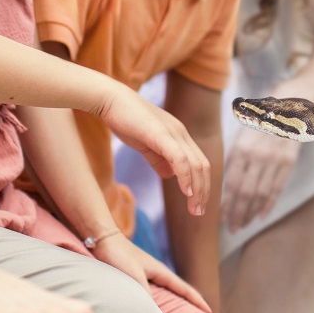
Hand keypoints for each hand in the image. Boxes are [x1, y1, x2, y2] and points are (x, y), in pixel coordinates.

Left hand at [90, 233, 211, 312]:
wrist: (104, 239)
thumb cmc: (119, 256)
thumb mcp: (133, 275)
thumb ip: (145, 292)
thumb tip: (156, 312)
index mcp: (160, 272)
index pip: (184, 289)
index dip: (197, 301)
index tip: (210, 312)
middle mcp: (157, 273)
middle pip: (180, 290)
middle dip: (192, 302)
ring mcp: (148, 273)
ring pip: (168, 290)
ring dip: (178, 301)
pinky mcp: (138, 275)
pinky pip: (156, 291)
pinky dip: (163, 300)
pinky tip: (158, 306)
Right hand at [98, 86, 210, 215]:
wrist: (110, 99)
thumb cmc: (125, 120)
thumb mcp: (145, 143)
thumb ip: (158, 159)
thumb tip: (169, 176)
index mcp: (179, 135)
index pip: (199, 163)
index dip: (201, 185)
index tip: (196, 204)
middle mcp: (181, 133)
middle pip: (203, 166)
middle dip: (203, 191)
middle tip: (198, 212)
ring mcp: (173, 133)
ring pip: (195, 165)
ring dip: (197, 189)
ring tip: (194, 209)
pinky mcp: (161, 134)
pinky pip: (180, 159)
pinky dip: (185, 177)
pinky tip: (185, 192)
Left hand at [221, 126, 301, 232]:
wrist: (285, 111)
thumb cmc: (257, 126)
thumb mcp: (239, 138)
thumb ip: (232, 162)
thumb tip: (225, 189)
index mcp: (241, 150)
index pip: (232, 184)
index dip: (227, 204)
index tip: (222, 218)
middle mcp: (258, 157)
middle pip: (246, 193)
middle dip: (238, 214)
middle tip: (232, 228)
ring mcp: (274, 161)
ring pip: (261, 194)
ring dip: (251, 213)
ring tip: (243, 224)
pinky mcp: (288, 163)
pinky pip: (277, 189)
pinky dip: (268, 205)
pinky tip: (260, 216)